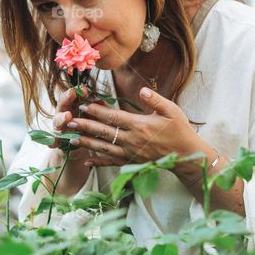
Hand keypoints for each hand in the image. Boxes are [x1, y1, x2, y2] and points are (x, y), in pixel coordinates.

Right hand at [48, 86, 94, 194]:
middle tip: (72, 93)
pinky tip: (53, 143)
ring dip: (62, 118)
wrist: (79, 145)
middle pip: (62, 104)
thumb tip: (103, 102)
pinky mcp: (56, 140)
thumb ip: (95, 108)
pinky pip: (52, 141)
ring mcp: (58, 127)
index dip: (77, 90)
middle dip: (67, 98)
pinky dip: (52, 142)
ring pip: (58, 121)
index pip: (72, 95)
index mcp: (71, 106)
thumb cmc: (87, 126)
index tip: (84, 88)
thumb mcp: (92, 116)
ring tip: (67, 116)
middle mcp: (63, 113)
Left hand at [65, 87, 200, 167]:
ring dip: (87, 143)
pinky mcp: (132, 162)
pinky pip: (112, 163)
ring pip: (104, 148)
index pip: (114, 117)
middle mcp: (132, 141)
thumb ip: (155, 100)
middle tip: (69, 121)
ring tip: (71, 139)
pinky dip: (99, 163)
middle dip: (85, 126)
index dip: (97, 111)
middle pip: (104, 132)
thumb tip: (141, 90)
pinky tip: (87, 162)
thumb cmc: (180, 130)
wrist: (186, 156)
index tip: (83, 105)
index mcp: (140, 126)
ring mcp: (130, 153)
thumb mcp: (172, 111)